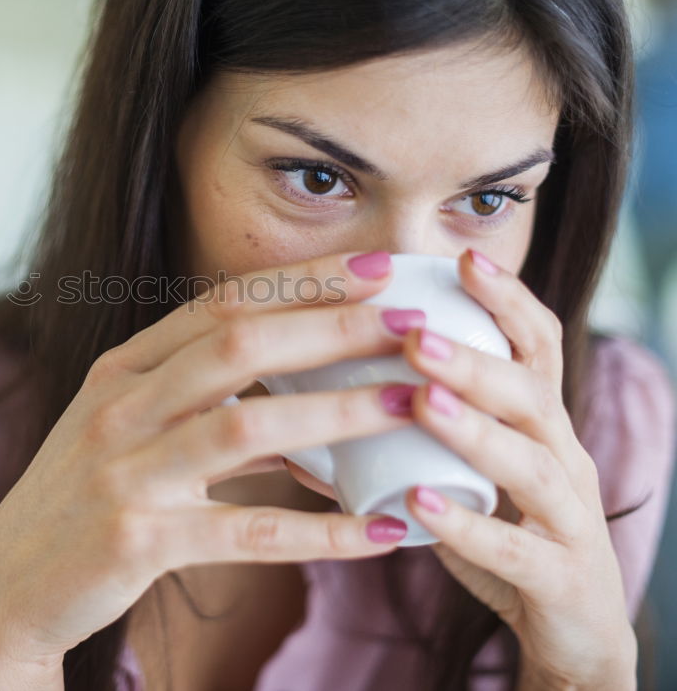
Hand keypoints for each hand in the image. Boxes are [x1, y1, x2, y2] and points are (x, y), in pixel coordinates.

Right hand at [0, 250, 428, 680]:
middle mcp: (120, 406)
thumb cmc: (83, 498)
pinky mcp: (135, 541)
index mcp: (123, 368)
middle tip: (412, 320)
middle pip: (238, 345)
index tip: (377, 266)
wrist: (9, 588)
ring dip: (338, 413)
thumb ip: (206, 402)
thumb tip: (312, 398)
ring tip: (413, 404)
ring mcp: (124, 472)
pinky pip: (245, 530)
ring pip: (247, 427)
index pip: (222, 304)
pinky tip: (381, 532)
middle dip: (332, 325)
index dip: (303, 281)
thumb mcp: (128, 428)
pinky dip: (319, 531)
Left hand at [396, 248, 635, 688]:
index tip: (460, 257)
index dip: (507, 299)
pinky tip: (419, 500)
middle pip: (532, 392)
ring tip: (419, 400)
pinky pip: (517, 550)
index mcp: (540, 423)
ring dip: (474, 428)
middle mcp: (564, 458)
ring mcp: (570, 519)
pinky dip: (467, 526)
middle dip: (473, 358)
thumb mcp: (469, 469)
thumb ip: (412, 430)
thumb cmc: (503, 530)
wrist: (570, 625)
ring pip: (533, 464)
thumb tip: (313, 394)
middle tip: (412, 333)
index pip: (536, 344)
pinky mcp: (561, 579)